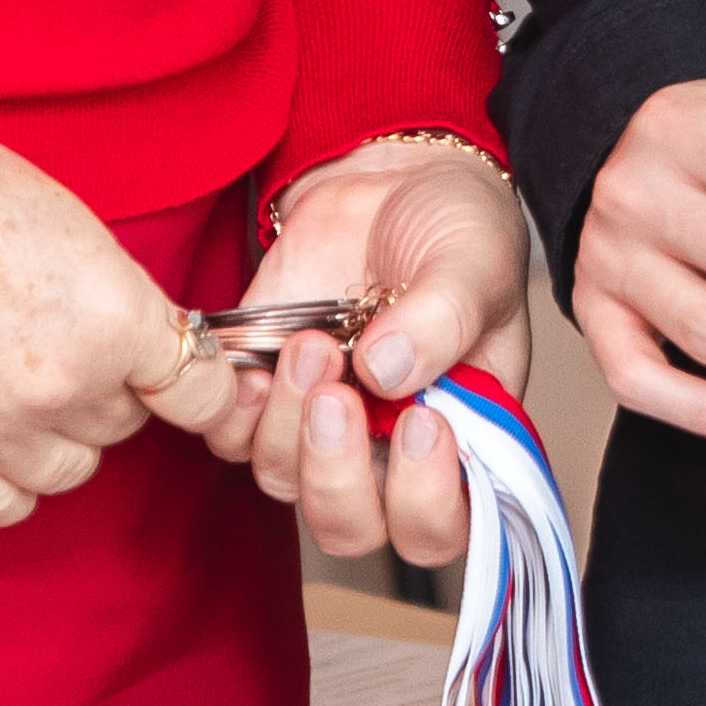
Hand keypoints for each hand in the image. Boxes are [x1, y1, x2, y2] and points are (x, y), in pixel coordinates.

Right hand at [0, 89, 226, 528]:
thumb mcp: (67, 223)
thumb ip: (118, 297)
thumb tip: (152, 346)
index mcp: (114, 317)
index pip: (202, 390)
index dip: (189, 378)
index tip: (177, 375)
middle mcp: (65, 386)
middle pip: (128, 424)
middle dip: (107, 389)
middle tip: (55, 340)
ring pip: (72, 470)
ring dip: (57, 434)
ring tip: (10, 377)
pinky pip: (5, 506)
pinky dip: (4, 476)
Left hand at [219, 139, 540, 571]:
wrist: (390, 178)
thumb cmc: (453, 229)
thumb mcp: (475, 264)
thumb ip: (443, 319)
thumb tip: (388, 371)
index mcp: (461, 441)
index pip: (442, 525)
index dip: (425, 502)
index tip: (422, 425)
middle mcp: (386, 452)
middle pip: (349, 527)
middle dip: (334, 476)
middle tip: (338, 396)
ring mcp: (318, 427)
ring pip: (281, 481)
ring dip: (287, 423)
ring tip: (311, 341)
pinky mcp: (261, 392)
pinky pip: (230, 433)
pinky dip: (239, 403)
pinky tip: (268, 351)